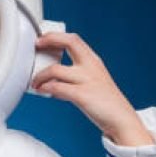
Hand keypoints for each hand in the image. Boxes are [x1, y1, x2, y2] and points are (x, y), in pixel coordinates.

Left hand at [32, 33, 154, 146]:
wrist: (121, 120)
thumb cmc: (104, 103)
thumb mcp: (92, 81)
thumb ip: (73, 76)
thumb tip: (50, 79)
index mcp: (93, 61)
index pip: (74, 39)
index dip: (55, 36)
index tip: (42, 39)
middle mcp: (91, 67)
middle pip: (70, 42)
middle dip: (49, 40)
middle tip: (36, 47)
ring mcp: (87, 80)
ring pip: (56, 69)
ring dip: (40, 75)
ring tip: (34, 82)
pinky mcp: (82, 96)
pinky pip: (57, 88)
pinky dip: (46, 88)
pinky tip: (41, 91)